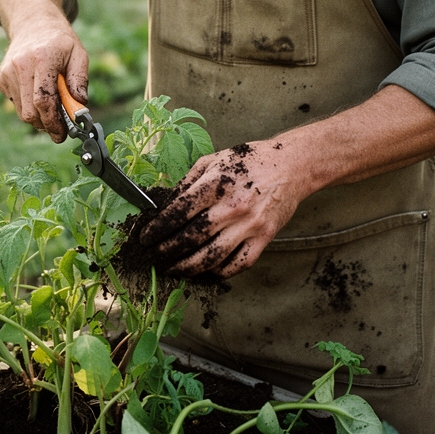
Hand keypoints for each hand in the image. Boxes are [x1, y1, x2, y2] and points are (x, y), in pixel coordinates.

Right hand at [0, 17, 88, 142]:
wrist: (33, 24)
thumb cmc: (60, 42)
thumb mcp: (79, 54)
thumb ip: (80, 81)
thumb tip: (79, 107)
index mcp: (42, 58)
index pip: (43, 100)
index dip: (53, 122)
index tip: (63, 134)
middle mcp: (20, 66)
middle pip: (30, 112)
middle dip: (46, 125)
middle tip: (60, 128)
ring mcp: (7, 73)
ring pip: (22, 112)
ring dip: (38, 117)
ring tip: (52, 106)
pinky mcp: (1, 79)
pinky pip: (16, 104)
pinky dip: (29, 106)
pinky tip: (37, 92)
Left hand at [139, 140, 306, 277]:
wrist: (290, 166)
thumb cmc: (249, 161)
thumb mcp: (213, 160)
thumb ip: (187, 182)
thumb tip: (164, 204)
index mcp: (216, 184)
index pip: (178, 212)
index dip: (158, 228)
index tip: (145, 237)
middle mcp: (232, 207)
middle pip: (191, 237)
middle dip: (167, 250)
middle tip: (154, 256)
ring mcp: (249, 225)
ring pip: (212, 257)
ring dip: (187, 267)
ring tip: (173, 269)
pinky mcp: (264, 238)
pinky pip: (238, 264)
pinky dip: (219, 273)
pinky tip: (205, 272)